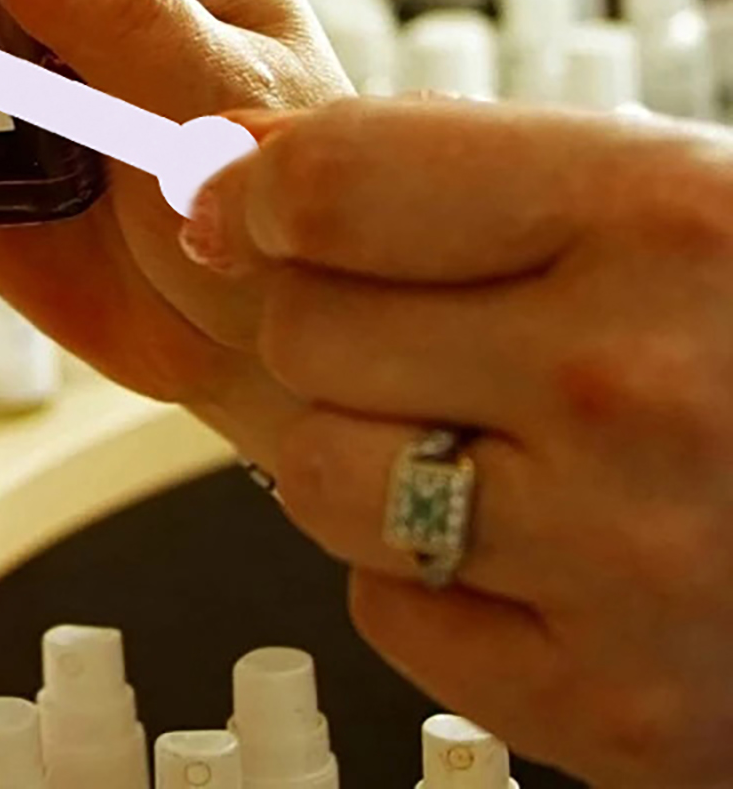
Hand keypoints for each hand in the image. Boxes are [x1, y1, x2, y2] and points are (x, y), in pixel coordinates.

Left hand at [193, 97, 732, 787]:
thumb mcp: (646, 191)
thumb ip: (426, 166)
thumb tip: (216, 165)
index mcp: (659, 216)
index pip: (328, 190)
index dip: (253, 189)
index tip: (237, 202)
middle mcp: (641, 387)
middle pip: (300, 330)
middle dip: (334, 321)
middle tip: (439, 333)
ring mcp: (634, 562)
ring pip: (313, 475)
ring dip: (364, 449)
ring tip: (488, 436)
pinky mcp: (624, 711)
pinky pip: (385, 609)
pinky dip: (428, 577)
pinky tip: (538, 543)